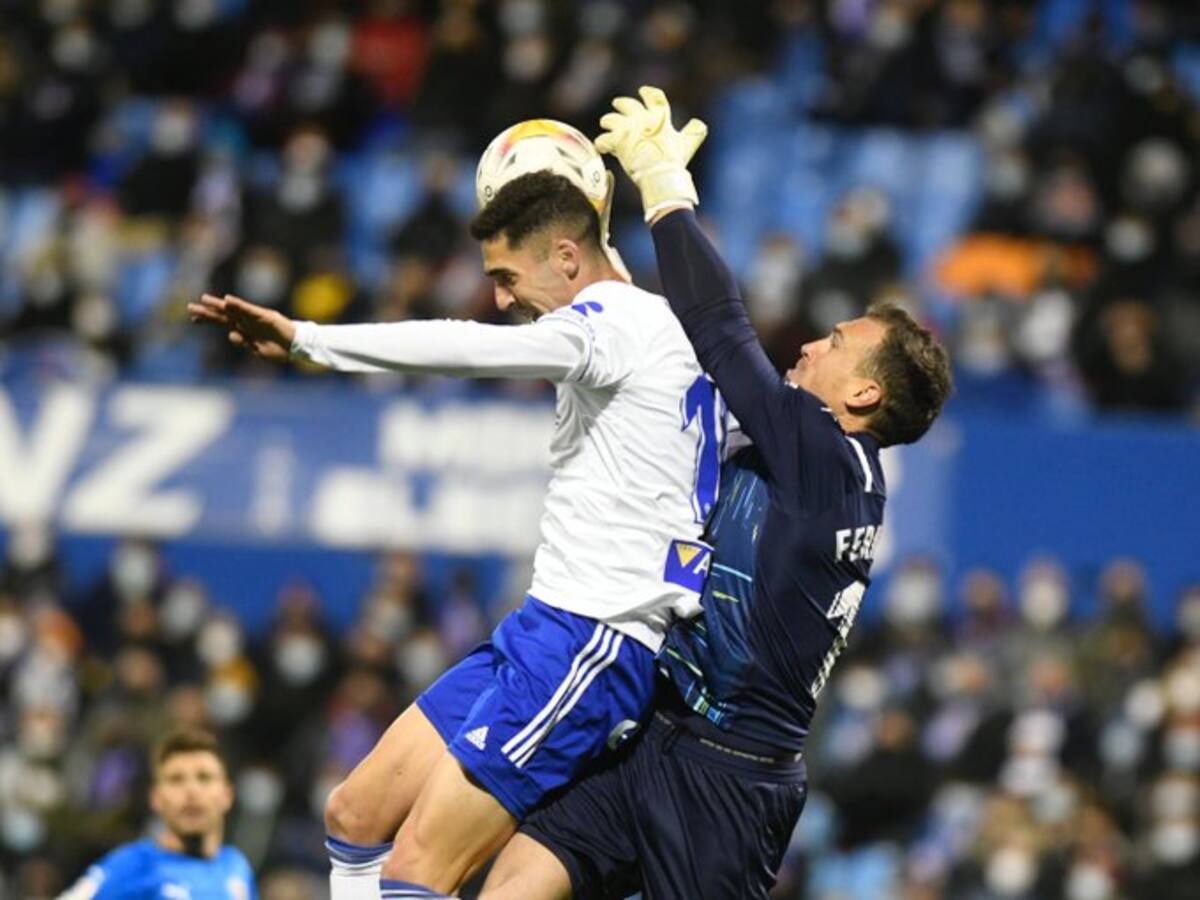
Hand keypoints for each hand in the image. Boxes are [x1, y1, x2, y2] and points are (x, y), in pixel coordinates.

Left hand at [187, 294, 296, 361]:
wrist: (297, 346)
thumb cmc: (278, 349)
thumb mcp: (257, 350)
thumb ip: (244, 342)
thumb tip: (231, 334)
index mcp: (243, 330)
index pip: (221, 323)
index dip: (207, 320)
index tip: (192, 319)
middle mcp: (246, 322)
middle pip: (223, 315)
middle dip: (207, 312)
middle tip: (190, 307)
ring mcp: (254, 318)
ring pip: (233, 310)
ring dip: (219, 305)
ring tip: (204, 299)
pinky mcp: (264, 316)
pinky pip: (249, 310)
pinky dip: (238, 305)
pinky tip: (228, 300)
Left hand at [595, 85, 707, 222]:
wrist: (661, 173)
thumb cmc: (675, 160)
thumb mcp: (688, 143)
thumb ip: (693, 132)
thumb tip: (700, 124)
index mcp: (660, 117)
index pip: (655, 97)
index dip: (648, 93)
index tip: (643, 90)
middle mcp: (642, 119)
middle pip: (629, 105)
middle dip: (622, 104)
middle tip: (617, 103)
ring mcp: (628, 129)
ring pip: (612, 119)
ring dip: (608, 121)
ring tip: (605, 123)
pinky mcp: (617, 141)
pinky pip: (604, 139)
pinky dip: (602, 143)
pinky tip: (601, 146)